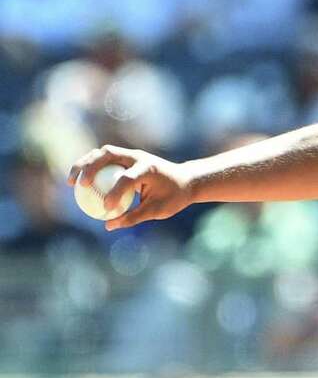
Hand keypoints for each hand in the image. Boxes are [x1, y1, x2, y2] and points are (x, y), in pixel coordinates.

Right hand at [67, 145, 194, 230]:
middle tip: (78, 186)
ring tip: (71, 183)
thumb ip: (133, 217)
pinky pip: (103, 159)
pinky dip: (90, 167)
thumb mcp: (157, 210)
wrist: (185, 180)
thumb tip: (108, 225)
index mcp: (149, 168)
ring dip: (84, 164)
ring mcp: (131, 154)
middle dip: (90, 168)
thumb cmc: (173, 197)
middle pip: (107, 154)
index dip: (114, 193)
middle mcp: (138, 157)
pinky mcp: (126, 157)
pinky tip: (79, 183)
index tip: (106, 208)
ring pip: (102, 152)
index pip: (127, 178)